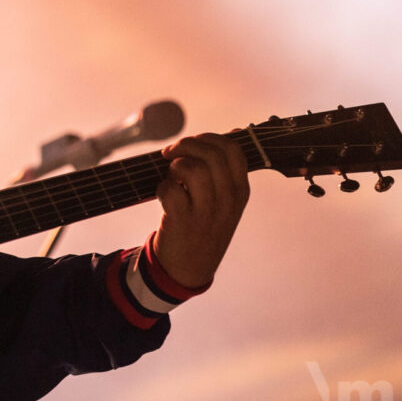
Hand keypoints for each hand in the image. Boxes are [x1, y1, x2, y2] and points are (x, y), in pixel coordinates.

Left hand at [153, 132, 249, 288]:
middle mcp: (228, 200)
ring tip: (171, 178)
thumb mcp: (226, 200)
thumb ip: (226, 170)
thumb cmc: (204, 226)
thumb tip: (233, 132)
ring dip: (174, 167)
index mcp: (240, 191)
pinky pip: (170, 189)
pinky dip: (161, 187)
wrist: (188, 268)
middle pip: (210, 154)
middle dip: (185, 145)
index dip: (208, 138)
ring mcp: (207, 212)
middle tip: (171, 154)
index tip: (191, 144)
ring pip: (191, 169)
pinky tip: (164, 196)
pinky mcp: (183, 221)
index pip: (233, 149)